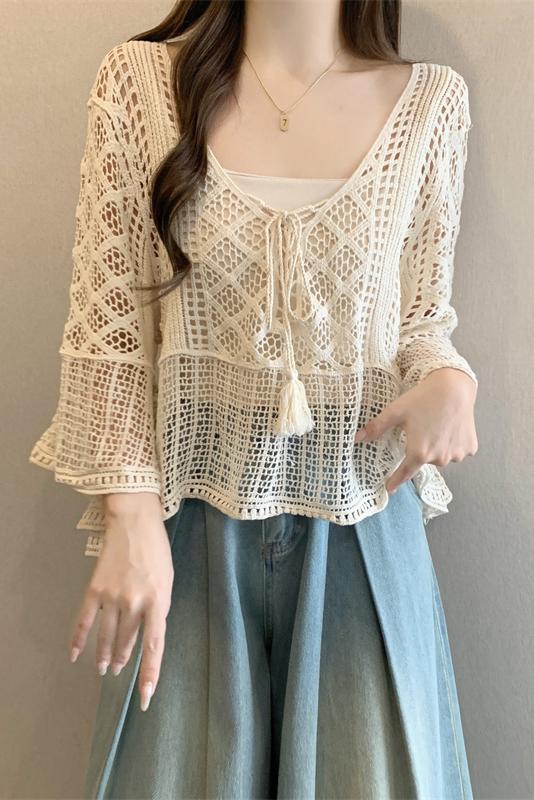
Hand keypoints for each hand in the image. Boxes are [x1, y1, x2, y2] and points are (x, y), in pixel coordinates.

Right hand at [69, 492, 172, 711]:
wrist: (134, 521)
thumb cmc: (157, 551)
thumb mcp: (167, 581)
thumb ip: (158, 609)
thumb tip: (146, 635)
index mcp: (159, 601)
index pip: (154, 646)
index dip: (150, 674)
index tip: (144, 696)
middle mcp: (135, 602)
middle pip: (128, 642)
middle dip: (124, 660)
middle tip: (118, 672)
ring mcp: (113, 596)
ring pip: (107, 636)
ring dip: (105, 655)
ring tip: (104, 668)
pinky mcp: (95, 588)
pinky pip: (85, 620)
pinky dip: (79, 639)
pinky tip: (75, 655)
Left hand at [354, 368, 477, 492]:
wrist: (454, 386)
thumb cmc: (423, 398)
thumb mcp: (395, 411)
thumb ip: (376, 427)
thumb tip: (357, 438)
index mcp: (419, 452)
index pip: (405, 473)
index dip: (396, 480)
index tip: (389, 488)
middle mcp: (439, 458)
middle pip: (424, 460)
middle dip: (420, 449)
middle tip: (421, 428)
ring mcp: (456, 455)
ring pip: (441, 456)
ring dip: (437, 447)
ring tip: (437, 424)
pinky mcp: (470, 448)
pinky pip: (457, 450)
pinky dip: (453, 442)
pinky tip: (450, 426)